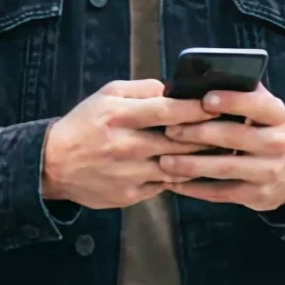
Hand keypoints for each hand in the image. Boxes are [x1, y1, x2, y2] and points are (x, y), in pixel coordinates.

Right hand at [42, 80, 220, 210]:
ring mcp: (130, 174)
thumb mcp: (107, 95)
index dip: (198, 108)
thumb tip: (175, 89)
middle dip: (208, 136)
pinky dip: (182, 177)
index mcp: (121, 116)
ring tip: (221, 151)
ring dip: (201, 160)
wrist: (53, 164)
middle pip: (180, 142)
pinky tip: (195, 169)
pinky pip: (166, 186)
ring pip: (178, 168)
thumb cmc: (85, 124)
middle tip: (231, 130)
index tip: (219, 105)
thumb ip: (142, 89)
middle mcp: (127, 146)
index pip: (169, 111)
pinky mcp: (131, 195)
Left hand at [156, 85, 284, 210]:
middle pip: (234, 137)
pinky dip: (194, 188)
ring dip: (190, 165)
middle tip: (170, 130)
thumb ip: (242, 92)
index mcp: (276, 115)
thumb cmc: (266, 131)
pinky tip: (172, 182)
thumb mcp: (264, 111)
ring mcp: (268, 172)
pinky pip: (221, 193)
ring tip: (164, 161)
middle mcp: (276, 143)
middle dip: (198, 133)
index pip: (257, 105)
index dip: (231, 101)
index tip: (203, 100)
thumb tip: (205, 74)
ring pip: (224, 168)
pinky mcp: (256, 196)